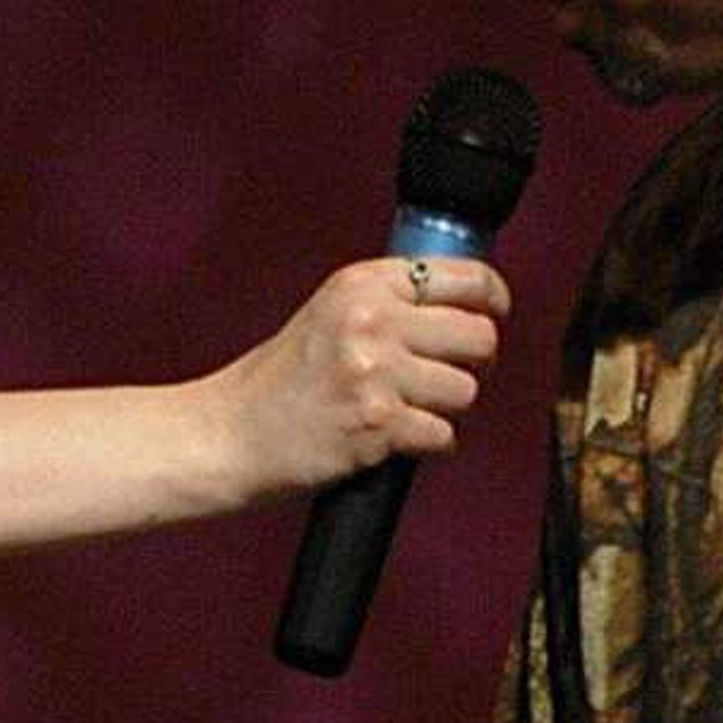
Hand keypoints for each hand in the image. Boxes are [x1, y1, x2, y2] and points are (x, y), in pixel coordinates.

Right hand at [209, 255, 507, 499]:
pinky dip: (430, 445)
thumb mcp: (328, 315)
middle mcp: (372, 321)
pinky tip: (398, 442)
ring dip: (447, 409)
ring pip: (466, 391)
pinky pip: (443, 435)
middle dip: (473, 363)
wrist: (228, 435)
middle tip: (446, 376)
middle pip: (478, 336)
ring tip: (409, 412)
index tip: (494, 313)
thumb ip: (387, 304)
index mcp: (363, 283)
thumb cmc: (277, 384)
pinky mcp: (378, 425)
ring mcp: (376, 373)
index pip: (465, 277)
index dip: (493, 299)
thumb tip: (462, 307)